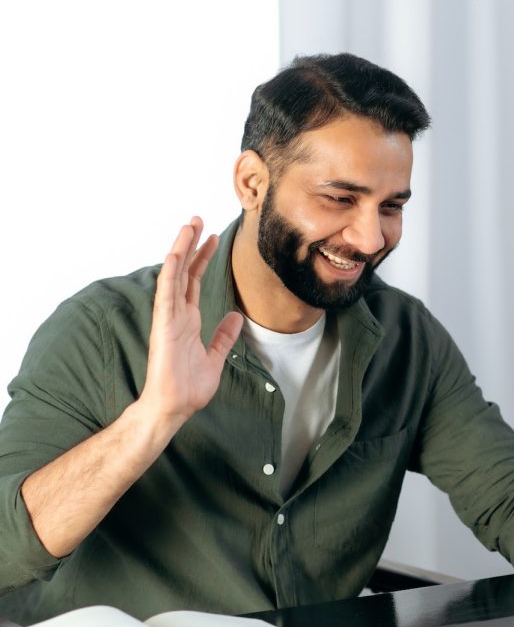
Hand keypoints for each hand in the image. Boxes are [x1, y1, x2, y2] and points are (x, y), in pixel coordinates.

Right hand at [138, 217, 242, 430]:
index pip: (193, 281)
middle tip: (198, 219)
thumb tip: (236, 316)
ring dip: (181, 250)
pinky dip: (170, 274)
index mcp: (187, 320)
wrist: (173, 407)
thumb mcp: (215, 357)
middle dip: (191, 245)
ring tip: (189, 225)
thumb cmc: (189, 387)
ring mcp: (168, 318)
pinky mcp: (164, 326)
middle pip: (183, 271)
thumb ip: (223, 336)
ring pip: (173, 276)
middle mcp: (176, 314)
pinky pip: (166, 295)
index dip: (202, 259)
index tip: (212, 238)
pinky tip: (175, 255)